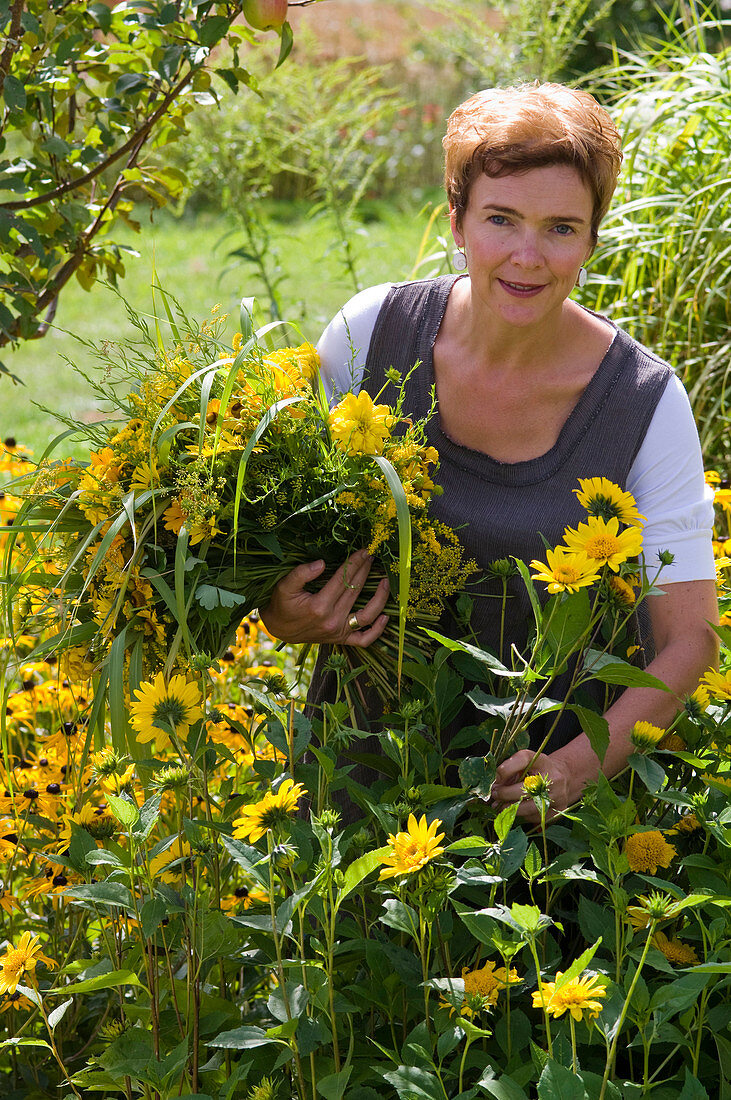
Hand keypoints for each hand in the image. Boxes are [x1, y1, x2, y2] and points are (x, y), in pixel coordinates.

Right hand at [260, 548, 388, 645]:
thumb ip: (301, 573)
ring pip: (367, 615)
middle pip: (356, 591)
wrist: (278, 629)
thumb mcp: (284, 586)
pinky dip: (378, 630)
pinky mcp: (341, 639)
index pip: (343, 579)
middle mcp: (332, 620)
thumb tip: (321, 563)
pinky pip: (364, 640)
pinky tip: (386, 616)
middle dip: (366, 571)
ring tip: (386, 581)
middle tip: (372, 556)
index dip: (355, 563)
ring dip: (380, 598)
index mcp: (319, 606)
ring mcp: (338, 632)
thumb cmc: (281, 604)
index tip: (364, 550)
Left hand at [490, 749, 579, 822]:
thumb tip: (493, 787)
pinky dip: (522, 815)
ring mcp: (558, 795)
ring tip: (500, 806)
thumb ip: (509, 771)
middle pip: (524, 788)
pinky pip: (534, 817)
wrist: (561, 780)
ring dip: (510, 808)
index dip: (506, 769)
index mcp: (541, 760)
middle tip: (495, 795)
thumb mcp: (524, 764)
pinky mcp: (559, 810)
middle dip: (504, 794)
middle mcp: (552, 777)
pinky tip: (518, 810)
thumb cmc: (535, 772)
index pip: (523, 759)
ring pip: (528, 807)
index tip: (496, 777)